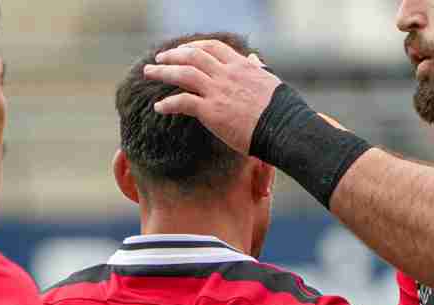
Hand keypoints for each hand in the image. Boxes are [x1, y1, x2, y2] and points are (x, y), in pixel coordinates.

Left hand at [142, 40, 278, 153]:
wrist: (284, 129)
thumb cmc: (282, 110)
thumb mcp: (271, 82)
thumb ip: (258, 70)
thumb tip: (254, 60)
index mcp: (241, 66)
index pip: (213, 47)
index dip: (194, 46)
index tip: (183, 50)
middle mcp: (227, 74)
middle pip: (193, 56)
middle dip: (172, 55)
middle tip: (159, 58)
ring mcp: (218, 91)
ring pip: (183, 74)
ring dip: (163, 72)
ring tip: (149, 73)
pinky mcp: (211, 111)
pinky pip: (183, 102)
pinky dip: (168, 103)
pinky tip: (159, 107)